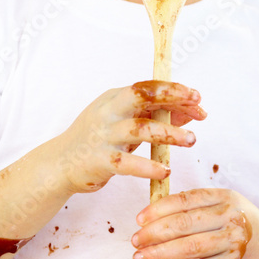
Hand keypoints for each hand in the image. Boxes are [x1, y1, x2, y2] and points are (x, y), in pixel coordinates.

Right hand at [57, 81, 205, 193]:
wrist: (61, 163)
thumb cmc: (98, 140)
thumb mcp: (123, 122)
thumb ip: (152, 116)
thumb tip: (189, 111)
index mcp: (115, 99)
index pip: (147, 87)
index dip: (174, 90)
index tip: (197, 97)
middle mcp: (108, 113)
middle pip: (142, 97)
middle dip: (172, 98)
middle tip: (198, 108)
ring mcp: (103, 136)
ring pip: (140, 129)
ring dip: (169, 134)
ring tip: (191, 140)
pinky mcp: (101, 161)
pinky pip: (129, 163)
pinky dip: (149, 167)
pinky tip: (165, 170)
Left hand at [131, 188, 258, 258]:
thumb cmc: (242, 229)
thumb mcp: (226, 209)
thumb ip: (197, 211)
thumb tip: (153, 222)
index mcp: (224, 197)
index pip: (185, 200)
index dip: (158, 209)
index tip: (139, 220)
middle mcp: (230, 215)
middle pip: (183, 222)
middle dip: (153, 233)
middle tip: (135, 241)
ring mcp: (233, 240)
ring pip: (188, 246)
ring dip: (159, 254)